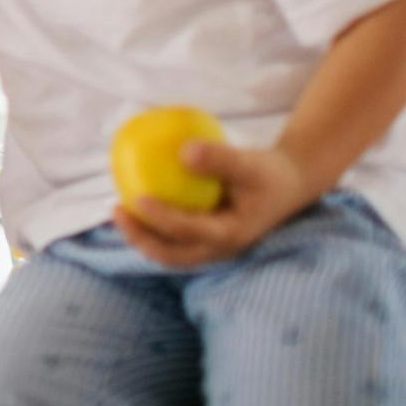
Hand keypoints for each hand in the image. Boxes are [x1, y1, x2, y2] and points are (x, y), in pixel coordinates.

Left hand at [113, 141, 316, 267]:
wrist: (289, 184)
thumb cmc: (268, 172)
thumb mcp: (250, 163)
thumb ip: (220, 159)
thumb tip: (183, 151)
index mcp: (230, 235)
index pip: (187, 232)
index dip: (160, 219)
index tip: (137, 198)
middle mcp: (218, 248)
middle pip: (171, 255)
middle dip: (140, 239)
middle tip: (116, 210)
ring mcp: (212, 247)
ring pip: (169, 250)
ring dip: (142, 236)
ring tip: (119, 209)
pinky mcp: (207, 238)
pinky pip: (173, 237)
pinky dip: (154, 225)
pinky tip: (137, 199)